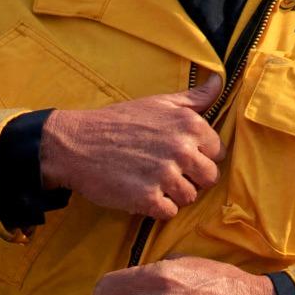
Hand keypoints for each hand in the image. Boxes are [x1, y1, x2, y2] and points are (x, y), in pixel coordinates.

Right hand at [40, 75, 224, 219]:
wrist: (76, 143)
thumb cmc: (118, 122)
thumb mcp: (158, 102)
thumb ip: (194, 98)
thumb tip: (219, 82)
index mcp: (189, 125)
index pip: (217, 151)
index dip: (199, 155)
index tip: (180, 154)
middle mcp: (181, 149)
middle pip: (209, 178)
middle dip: (192, 177)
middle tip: (167, 171)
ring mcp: (165, 175)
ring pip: (190, 197)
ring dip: (173, 194)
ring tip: (152, 181)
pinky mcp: (147, 198)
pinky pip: (169, 212)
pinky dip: (157, 208)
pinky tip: (142, 193)